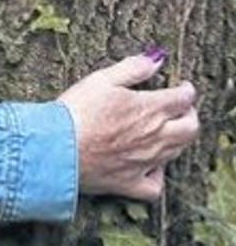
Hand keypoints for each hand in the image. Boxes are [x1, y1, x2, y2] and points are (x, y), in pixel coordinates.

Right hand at [57, 52, 197, 201]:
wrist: (55, 148)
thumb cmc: (75, 111)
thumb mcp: (101, 79)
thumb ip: (133, 68)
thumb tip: (156, 59)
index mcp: (150, 108)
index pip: (183, 98)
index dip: (186, 90)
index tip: (182, 88)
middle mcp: (155, 136)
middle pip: (190, 128)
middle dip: (189, 115)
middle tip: (180, 110)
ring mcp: (145, 162)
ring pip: (176, 152)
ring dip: (176, 139)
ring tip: (165, 131)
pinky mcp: (130, 183)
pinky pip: (155, 186)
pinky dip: (157, 176)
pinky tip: (149, 168)